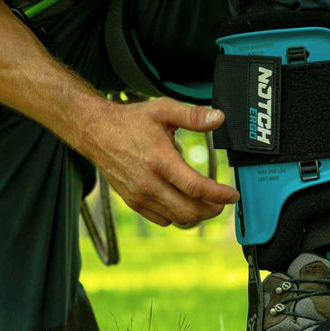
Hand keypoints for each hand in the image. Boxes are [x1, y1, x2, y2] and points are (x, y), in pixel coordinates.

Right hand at [85, 97, 238, 225]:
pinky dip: (178, 216)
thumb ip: (193, 115)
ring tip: (206, 202)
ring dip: (197, 214)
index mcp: (160, 160)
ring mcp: (140, 196)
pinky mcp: (134, 203)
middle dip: (212, 209)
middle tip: (222, 201)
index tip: (233, 195)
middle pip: (190, 211)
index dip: (220, 195)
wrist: (96, 133)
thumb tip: (219, 118)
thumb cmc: (131, 121)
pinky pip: (163, 220)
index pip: (196, 188)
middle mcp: (149, 183)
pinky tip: (183, 202)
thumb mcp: (163, 110)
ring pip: (178, 219)